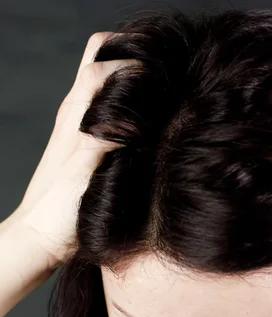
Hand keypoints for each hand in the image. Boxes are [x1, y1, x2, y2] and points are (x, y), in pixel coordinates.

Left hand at [13, 32, 139, 267]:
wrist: (40, 237)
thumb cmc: (57, 210)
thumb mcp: (82, 173)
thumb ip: (104, 139)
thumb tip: (132, 114)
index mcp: (76, 116)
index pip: (102, 64)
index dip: (133, 63)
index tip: (161, 79)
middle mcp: (76, 114)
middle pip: (99, 59)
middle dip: (129, 55)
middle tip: (158, 74)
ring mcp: (80, 127)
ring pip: (103, 81)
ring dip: (129, 77)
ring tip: (159, 93)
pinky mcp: (86, 144)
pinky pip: (107, 108)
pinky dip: (127, 103)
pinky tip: (146, 123)